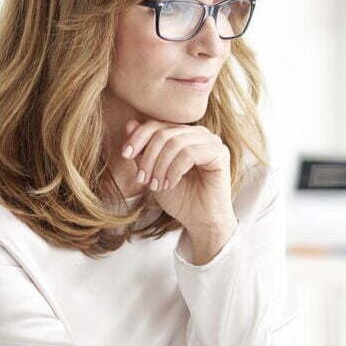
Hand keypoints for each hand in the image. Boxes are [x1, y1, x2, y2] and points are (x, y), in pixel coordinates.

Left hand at [120, 119, 236, 237]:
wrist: (200, 221)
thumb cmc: (179, 198)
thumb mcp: (153, 172)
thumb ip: (143, 150)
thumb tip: (130, 123)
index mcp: (184, 134)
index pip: (156, 125)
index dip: (138, 137)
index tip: (125, 155)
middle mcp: (199, 134)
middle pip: (164, 133)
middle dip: (148, 157)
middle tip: (142, 179)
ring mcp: (211, 142)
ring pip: (175, 142)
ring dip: (160, 166)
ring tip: (156, 185)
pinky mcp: (220, 153)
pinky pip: (189, 153)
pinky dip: (174, 170)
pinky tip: (170, 184)